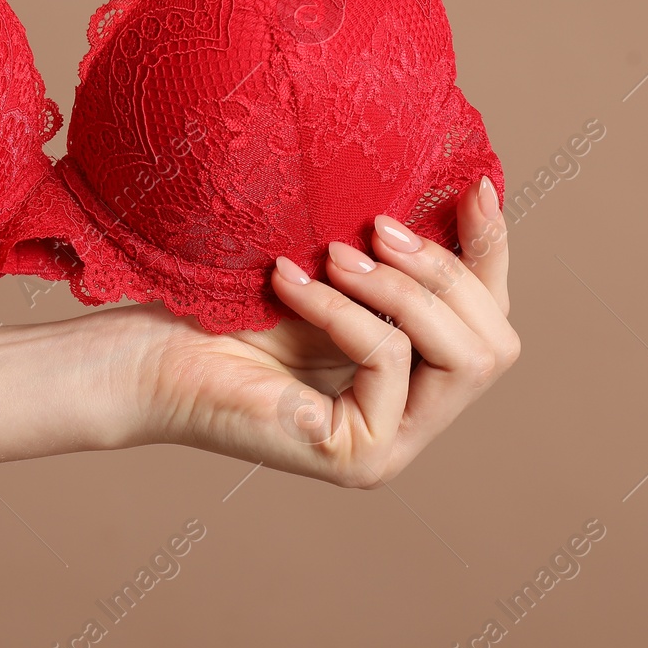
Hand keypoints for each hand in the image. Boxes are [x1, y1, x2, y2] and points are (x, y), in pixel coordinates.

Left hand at [141, 176, 516, 487]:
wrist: (153, 357)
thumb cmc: (234, 312)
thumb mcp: (339, 275)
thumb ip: (402, 258)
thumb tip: (479, 189)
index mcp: (417, 381)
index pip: (490, 320)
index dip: (492, 254)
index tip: (475, 188)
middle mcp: (416, 424)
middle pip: (494, 344)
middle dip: (445, 273)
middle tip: (379, 227)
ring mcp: (392, 450)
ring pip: (461, 357)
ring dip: (398, 290)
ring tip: (333, 254)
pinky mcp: (360, 459)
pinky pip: (389, 361)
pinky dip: (343, 310)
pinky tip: (289, 283)